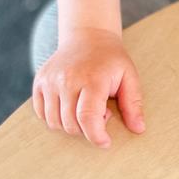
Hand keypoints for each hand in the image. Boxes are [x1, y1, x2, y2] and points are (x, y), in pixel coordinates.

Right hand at [32, 29, 145, 148]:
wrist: (88, 35)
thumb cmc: (111, 59)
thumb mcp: (129, 76)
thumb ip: (133, 103)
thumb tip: (138, 129)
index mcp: (92, 79)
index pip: (87, 118)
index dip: (96, 136)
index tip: (106, 142)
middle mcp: (67, 80)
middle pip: (71, 124)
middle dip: (87, 129)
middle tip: (100, 113)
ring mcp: (50, 80)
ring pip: (54, 122)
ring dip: (71, 125)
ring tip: (85, 107)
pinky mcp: (39, 82)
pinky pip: (42, 114)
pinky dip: (55, 117)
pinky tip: (70, 105)